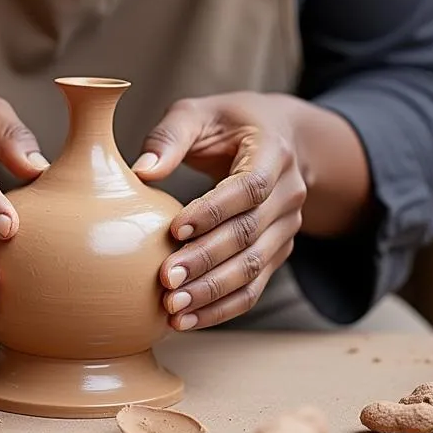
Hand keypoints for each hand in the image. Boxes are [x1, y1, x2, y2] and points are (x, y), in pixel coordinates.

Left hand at [133, 93, 305, 330]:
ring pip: (254, 267)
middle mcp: (290, 192)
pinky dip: (222, 307)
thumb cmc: (229, 123)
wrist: (278, 136)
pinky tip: (189, 319)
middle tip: (166, 280)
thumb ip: (170, 136)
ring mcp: (288, 226)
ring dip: (213, 292)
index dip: (214, 211)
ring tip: (173, 308)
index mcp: (274, 152)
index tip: (175, 229)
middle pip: (250, 233)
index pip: (250, 187)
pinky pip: (254, 287)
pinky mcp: (278, 251)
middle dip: (206, 260)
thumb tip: (142, 171)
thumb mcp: (199, 113)